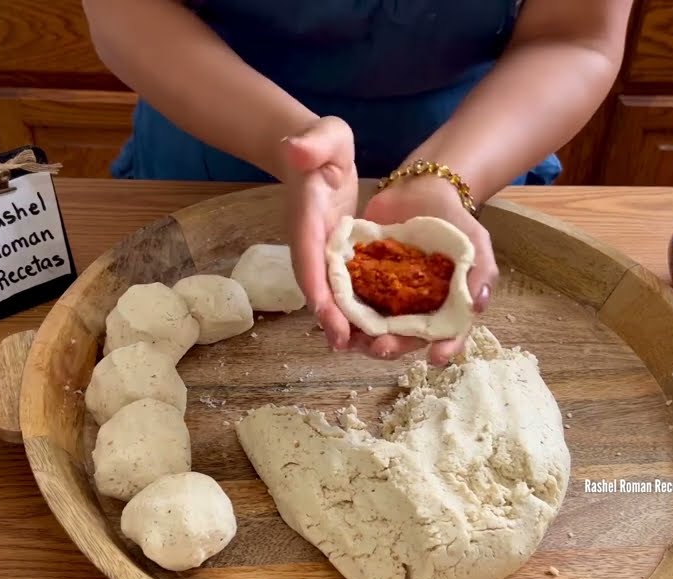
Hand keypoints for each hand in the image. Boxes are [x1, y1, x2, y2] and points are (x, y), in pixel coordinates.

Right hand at [280, 116, 358, 351]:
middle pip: (317, 289)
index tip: (327, 316)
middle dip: (331, 320)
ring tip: (367, 349)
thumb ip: (311, 143)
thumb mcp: (323, 135)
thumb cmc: (321, 144)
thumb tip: (294, 148)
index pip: (308, 258)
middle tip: (348, 347)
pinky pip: (345, 291)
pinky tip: (378, 332)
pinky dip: (357, 312)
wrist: (316, 154)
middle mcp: (310, 245)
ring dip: (345, 325)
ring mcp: (322, 255)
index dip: (316, 289)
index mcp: (306, 220)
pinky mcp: (336, 260)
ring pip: (331, 297)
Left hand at [361, 174, 498, 364]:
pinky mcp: (365, 280)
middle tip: (381, 348)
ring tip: (352, 342)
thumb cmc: (455, 221)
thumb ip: (481, 273)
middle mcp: (415, 309)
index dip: (445, 348)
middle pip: (404, 338)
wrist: (422, 189)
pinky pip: (352, 300)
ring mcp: (388, 297)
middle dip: (392, 347)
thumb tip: (478, 307)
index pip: (447, 334)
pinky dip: (342, 311)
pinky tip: (335, 317)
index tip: (438, 358)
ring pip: (375, 327)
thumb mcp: (476, 243)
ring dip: (363, 339)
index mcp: (444, 306)